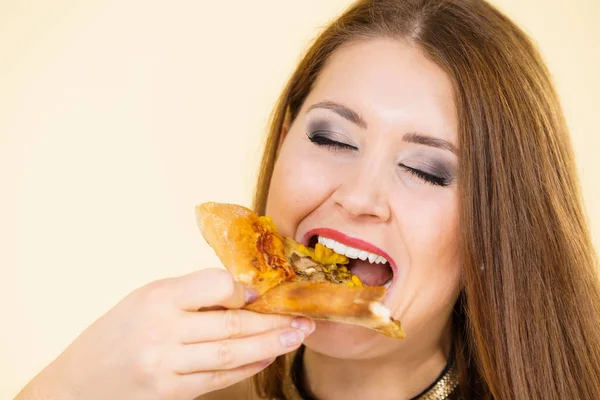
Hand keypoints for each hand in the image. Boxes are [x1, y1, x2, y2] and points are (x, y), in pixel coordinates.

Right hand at [15, 268, 313, 399]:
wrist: (77, 384)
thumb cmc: (115, 333)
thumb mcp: (145, 298)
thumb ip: (190, 293)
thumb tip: (243, 292)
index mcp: (156, 297)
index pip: (214, 284)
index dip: (245, 289)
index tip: (265, 290)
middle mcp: (162, 331)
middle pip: (232, 324)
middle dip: (274, 321)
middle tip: (304, 318)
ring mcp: (167, 366)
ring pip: (232, 353)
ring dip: (270, 345)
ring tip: (297, 337)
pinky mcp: (173, 393)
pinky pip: (220, 378)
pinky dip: (247, 367)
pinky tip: (267, 357)